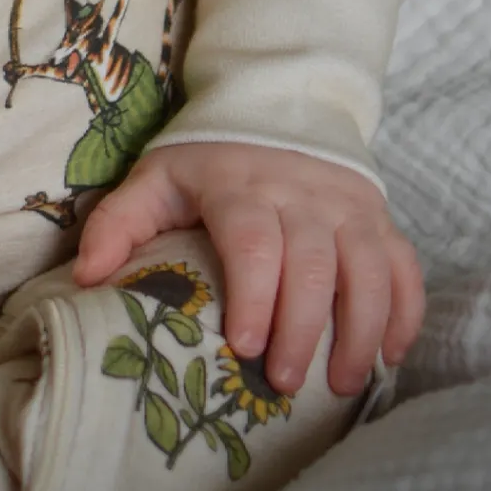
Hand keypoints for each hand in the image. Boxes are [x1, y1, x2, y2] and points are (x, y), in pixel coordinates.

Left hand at [72, 142, 423, 396]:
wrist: (277, 106)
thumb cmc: (207, 162)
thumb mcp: (155, 178)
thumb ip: (118, 223)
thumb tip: (85, 280)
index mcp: (240, 185)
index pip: (253, 240)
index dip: (253, 293)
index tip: (245, 345)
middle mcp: (302, 194)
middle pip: (312, 265)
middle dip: (303, 330)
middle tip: (284, 383)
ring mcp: (348, 206)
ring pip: (367, 270)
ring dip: (361, 331)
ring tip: (344, 384)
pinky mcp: (380, 218)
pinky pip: (405, 266)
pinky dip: (405, 312)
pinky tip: (392, 355)